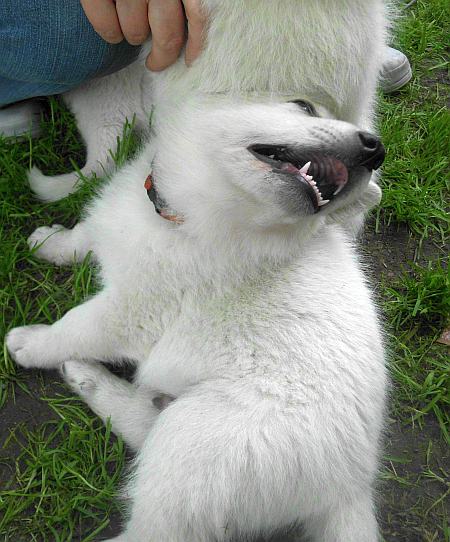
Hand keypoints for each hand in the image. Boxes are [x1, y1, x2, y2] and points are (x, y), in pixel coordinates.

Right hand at [80, 0, 205, 70]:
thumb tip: (191, 28)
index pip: (198, 17)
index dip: (196, 44)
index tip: (189, 60)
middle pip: (167, 33)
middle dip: (162, 55)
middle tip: (156, 61)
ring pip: (136, 30)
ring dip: (135, 37)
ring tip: (134, 32)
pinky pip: (106, 23)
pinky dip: (109, 33)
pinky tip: (113, 34)